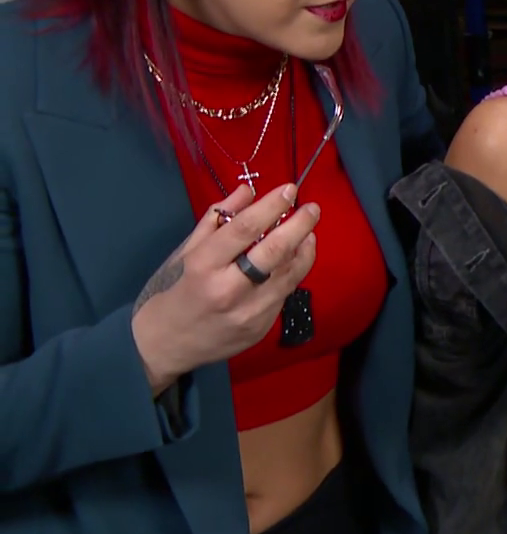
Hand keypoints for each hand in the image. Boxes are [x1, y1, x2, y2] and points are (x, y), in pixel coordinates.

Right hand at [129, 184, 320, 392]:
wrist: (167, 344)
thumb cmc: (175, 290)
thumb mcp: (187, 251)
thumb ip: (217, 220)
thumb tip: (247, 190)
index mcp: (203, 266)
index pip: (245, 229)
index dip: (271, 206)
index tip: (289, 189)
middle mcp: (229, 290)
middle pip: (274, 252)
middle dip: (299, 225)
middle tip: (312, 208)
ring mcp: (249, 312)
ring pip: (288, 274)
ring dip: (304, 249)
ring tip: (308, 231)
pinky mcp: (261, 327)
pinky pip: (285, 293)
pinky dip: (294, 271)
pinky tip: (297, 257)